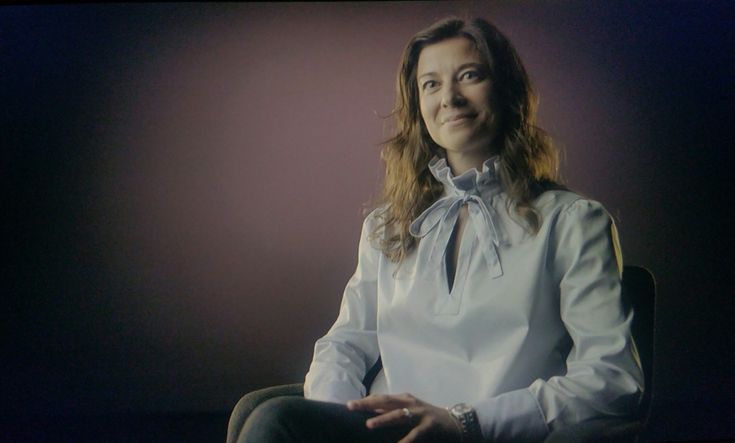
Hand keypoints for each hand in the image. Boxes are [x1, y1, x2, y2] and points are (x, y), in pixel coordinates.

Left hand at [347, 393, 462, 442]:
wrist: (454, 422)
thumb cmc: (426, 417)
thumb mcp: (409, 411)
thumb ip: (393, 411)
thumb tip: (372, 412)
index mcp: (404, 398)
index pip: (381, 398)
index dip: (366, 400)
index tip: (349, 404)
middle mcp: (410, 402)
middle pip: (386, 401)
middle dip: (368, 404)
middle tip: (351, 407)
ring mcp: (420, 413)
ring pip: (398, 415)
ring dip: (383, 419)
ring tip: (369, 424)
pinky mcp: (429, 425)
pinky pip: (415, 434)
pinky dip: (406, 440)